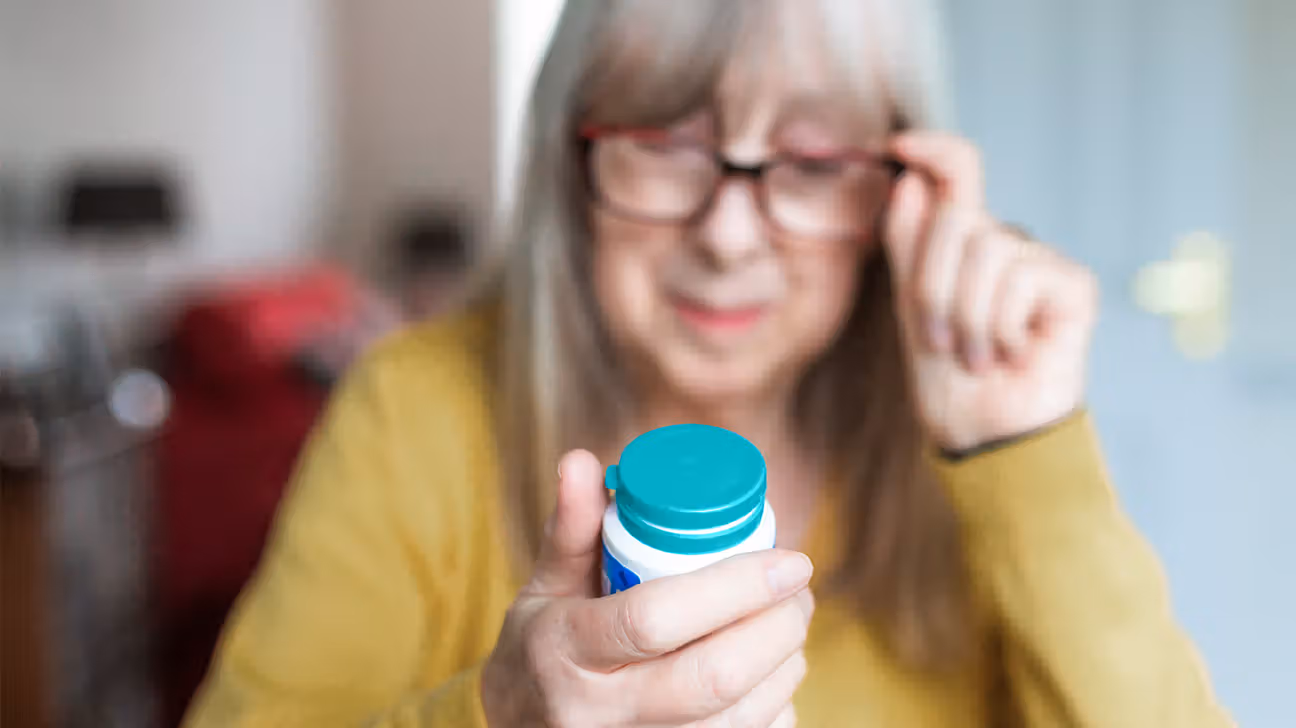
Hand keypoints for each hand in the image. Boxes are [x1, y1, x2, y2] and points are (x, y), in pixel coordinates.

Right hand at [481, 450, 812, 726]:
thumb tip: (581, 459)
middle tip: (800, 591)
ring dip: (785, 665)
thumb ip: (571, 528)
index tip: (790, 560)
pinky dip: (775, 707)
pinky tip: (772, 675)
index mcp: (565, 651)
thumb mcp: (543, 589)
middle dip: (776, 628)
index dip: (735, 587)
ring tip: (791, 623)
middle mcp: (599, 713)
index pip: (654, 619)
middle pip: (711, 679)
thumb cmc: (540, 651)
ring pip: (738, 720)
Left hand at [883, 132, 1098, 451]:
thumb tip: (908, 178)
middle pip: (956, 216)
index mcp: (962, 243)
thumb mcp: (912, 307)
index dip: (932, 148)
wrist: (982, 433)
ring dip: (966, 316)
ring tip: (976, 356)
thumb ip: (909, 244)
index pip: (955, 173)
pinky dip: (1001, 327)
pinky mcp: (1072, 285)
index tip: (898, 145)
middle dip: (932, 286)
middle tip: (942, 340)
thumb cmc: (947, 378)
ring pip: (986, 248)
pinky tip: (1012, 354)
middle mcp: (1004, 243)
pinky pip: (1021, 277)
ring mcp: (1041, 261)